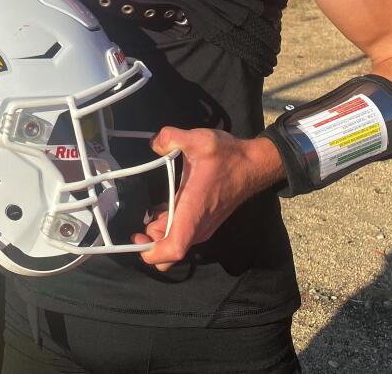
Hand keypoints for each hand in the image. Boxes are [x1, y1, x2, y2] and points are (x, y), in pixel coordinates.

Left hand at [131, 128, 282, 271]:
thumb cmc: (228, 157)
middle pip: (169, 253)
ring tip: (152, 210)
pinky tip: (164, 207)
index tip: (137, 237)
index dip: (152, 252)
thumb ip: (171, 137)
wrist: (253, 164)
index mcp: (193, 212)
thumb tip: (154, 143)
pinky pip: (183, 234)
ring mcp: (203, 226)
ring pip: (176, 244)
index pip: (173, 249)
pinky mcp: (205, 222)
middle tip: (141, 219)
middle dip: (150, 242)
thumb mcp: (198, 139)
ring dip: (159, 234)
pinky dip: (169, 228)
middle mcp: (198, 226)